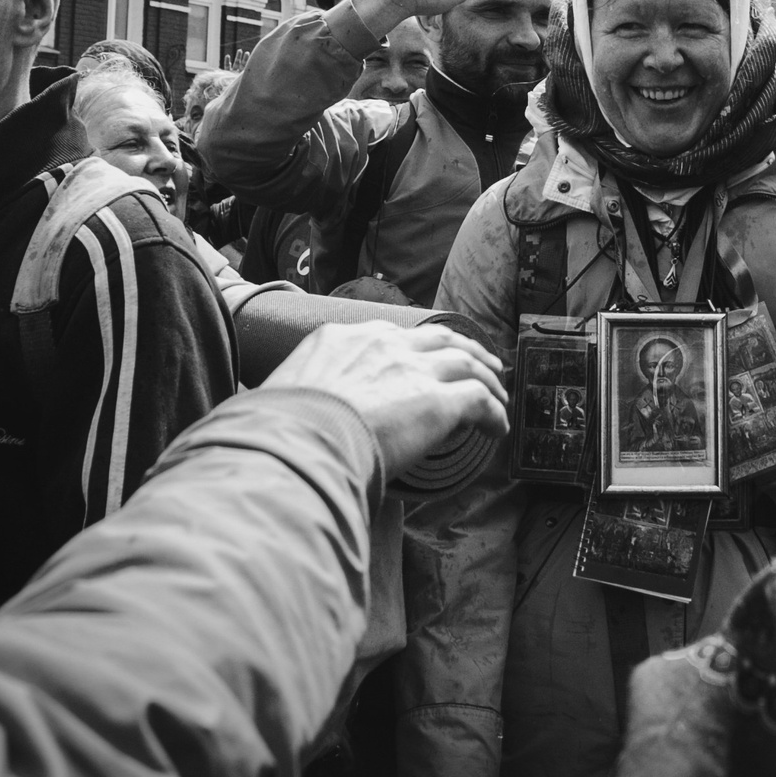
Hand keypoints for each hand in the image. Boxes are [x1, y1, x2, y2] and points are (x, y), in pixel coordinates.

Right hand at [261, 320, 507, 480]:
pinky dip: (494, 413)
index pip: (393, 335)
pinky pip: (480, 401)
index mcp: (343, 338)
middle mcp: (383, 344)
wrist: (294, 441)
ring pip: (467, 363)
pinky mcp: (438, 401)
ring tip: (498, 395)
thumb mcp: (285, 393)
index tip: (425, 360)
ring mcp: (413, 370)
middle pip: (439, 338)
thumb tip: (292, 418)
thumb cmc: (278, 430)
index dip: (417, 348)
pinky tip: (497, 430)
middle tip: (481, 364)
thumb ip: (302, 395)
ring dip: (486, 378)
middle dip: (465, 349)